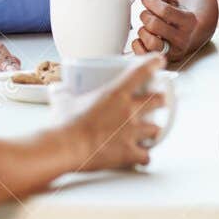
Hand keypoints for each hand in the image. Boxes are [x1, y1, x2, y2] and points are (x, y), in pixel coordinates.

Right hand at [66, 54, 170, 170]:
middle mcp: (129, 111)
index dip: (154, 64)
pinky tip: (140, 157)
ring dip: (153, 130)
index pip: (142, 72)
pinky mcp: (130, 153)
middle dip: (160, 100)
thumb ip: (64, 93)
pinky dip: (143, 156)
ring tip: (148, 132)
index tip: (159, 62)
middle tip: (158, 101)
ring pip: (157, 129)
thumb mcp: (63, 102)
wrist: (64, 148)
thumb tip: (58, 90)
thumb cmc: (63, 125)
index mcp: (116, 93)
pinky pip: (146, 156)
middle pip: (159, 100)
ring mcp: (132, 132)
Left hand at [130, 0, 197, 64]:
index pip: (165, 11)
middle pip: (154, 25)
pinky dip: (138, 44)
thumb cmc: (179, 16)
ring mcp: (174, 52)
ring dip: (143, 31)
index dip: (151, 2)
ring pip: (150, 42)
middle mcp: (183, 38)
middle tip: (146, 14)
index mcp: (188, 21)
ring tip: (146, 27)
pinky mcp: (164, 60)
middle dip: (145, 16)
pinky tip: (143, 38)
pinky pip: (143, 53)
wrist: (191, 35)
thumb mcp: (173, 0)